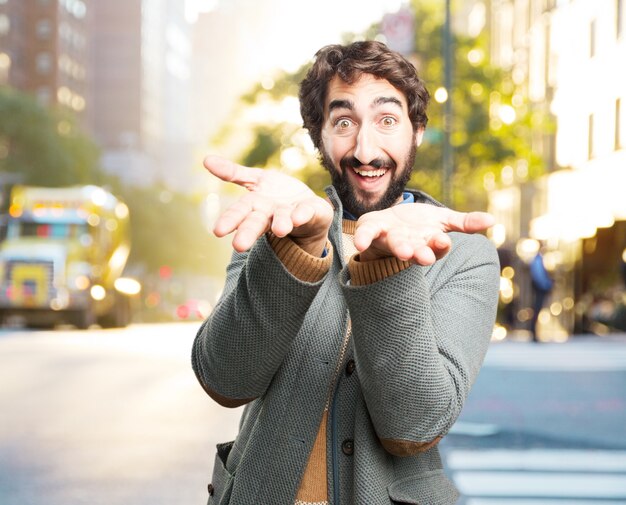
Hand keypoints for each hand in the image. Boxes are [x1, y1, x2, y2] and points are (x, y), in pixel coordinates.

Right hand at [204, 155, 333, 253]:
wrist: (310, 208)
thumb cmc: (278, 197)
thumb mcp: (256, 180)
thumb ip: (233, 173)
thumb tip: (205, 159)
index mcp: (256, 206)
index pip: (240, 212)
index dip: (229, 220)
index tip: (218, 231)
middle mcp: (271, 214)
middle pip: (257, 222)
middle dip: (248, 232)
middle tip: (238, 246)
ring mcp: (291, 215)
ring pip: (283, 220)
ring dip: (281, 223)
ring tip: (280, 229)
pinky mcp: (311, 212)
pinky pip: (307, 213)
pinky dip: (303, 215)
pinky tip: (299, 216)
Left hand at [353, 204, 494, 264]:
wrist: (390, 222)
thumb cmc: (419, 225)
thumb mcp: (444, 221)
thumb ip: (465, 222)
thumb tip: (492, 221)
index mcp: (428, 244)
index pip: (437, 248)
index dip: (439, 246)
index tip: (443, 242)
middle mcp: (410, 245)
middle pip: (416, 252)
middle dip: (420, 254)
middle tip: (424, 258)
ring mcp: (390, 238)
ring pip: (396, 245)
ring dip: (400, 249)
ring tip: (404, 252)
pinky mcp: (373, 229)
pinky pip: (367, 235)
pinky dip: (363, 239)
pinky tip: (359, 244)